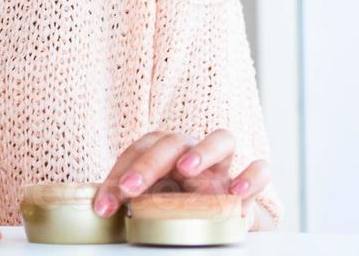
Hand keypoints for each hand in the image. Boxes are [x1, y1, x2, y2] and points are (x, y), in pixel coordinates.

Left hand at [93, 129, 272, 222]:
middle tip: (130, 189)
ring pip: (222, 139)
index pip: (138, 151)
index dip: (118, 175)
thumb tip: (98, 209)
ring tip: (186, 170)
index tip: (104, 205)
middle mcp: (192, 151)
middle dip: (148, 165)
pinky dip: (252, 177)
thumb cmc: (175, 203)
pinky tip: (236, 193)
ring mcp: (222, 164)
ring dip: (202, 151)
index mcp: (163, 151)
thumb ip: (130, 200)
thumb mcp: (150, 201)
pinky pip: (260, 169)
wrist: (217, 219)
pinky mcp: (248, 182)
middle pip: (171, 142)